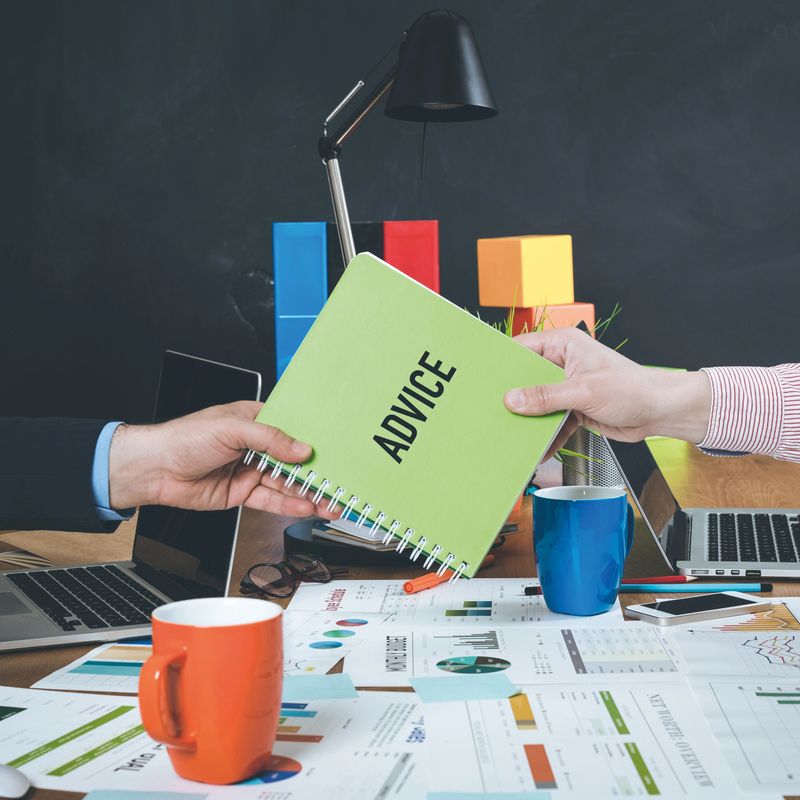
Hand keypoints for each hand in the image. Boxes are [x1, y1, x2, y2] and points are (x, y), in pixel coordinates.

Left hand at [108, 401, 338, 518]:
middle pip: (293, 460)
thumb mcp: (232, 428)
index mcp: (254, 420)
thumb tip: (301, 449)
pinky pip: (271, 500)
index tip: (336, 450)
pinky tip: (306, 507)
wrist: (154, 469)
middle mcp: (255, 445)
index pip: (292, 429)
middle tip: (340, 482)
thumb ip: (270, 439)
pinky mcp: (242, 493)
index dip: (313, 439)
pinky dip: (289, 505)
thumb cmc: (184, 437)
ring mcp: (250, 470)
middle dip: (316, 472)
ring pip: (285, 483)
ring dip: (308, 493)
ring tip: (331, 500)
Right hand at [503, 328, 711, 453]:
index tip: (485, 379)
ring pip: (537, 403)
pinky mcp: (572, 408)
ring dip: (528, 420)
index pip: (523, 349)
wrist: (660, 412)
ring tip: (510, 433)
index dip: (503, 364)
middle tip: (493, 411)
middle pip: (526, 379)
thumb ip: (546, 396)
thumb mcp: (584, 390)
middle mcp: (562, 363)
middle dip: (513, 397)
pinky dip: (545, 436)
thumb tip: (513, 399)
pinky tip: (537, 450)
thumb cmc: (633, 388)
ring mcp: (567, 386)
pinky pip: (551, 421)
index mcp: (564, 344)